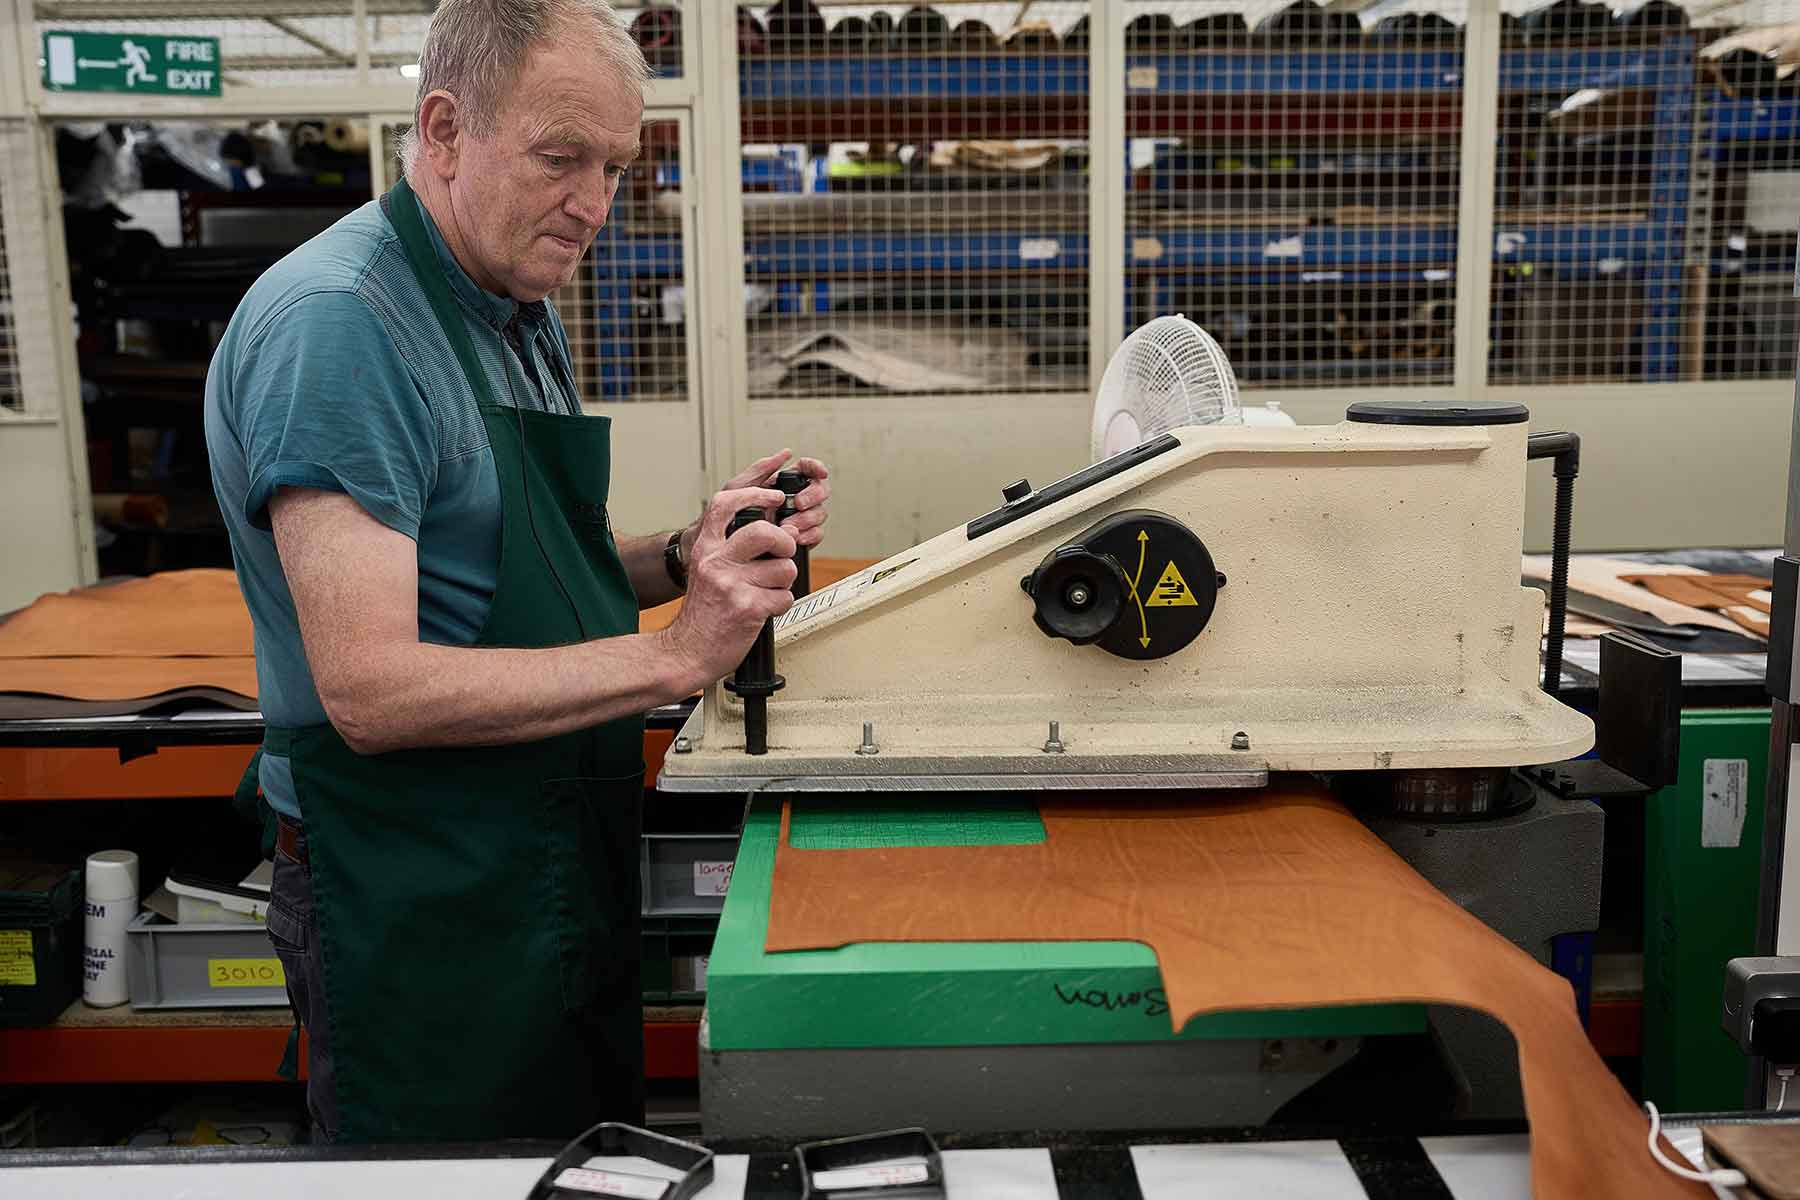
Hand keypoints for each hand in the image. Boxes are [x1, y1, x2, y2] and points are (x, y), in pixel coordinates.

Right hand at [660, 480, 797, 688]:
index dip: (754, 494)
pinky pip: (784, 597)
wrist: (686, 652)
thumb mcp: (706, 572)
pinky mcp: (748, 607)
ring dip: (783, 583)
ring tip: (765, 593)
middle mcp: (717, 562)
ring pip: (784, 568)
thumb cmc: (702, 615)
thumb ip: (733, 551)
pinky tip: (762, 611)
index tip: (773, 497)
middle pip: (764, 531)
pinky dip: (780, 606)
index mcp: (705, 549)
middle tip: (783, 554)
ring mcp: (732, 584)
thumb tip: (781, 535)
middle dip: (785, 543)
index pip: (724, 504)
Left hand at [682, 450, 830, 559]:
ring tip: (787, 525)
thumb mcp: (737, 488)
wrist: (720, 548)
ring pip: (819, 513)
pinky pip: (816, 535)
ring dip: (808, 518)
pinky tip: (795, 537)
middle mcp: (793, 501)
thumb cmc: (723, 517)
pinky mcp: (800, 540)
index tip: (820, 472)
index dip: (816, 468)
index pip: (807, 471)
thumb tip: (785, 454)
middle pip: (819, 492)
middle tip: (796, 504)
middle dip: (812, 496)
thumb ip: (760, 470)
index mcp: (781, 485)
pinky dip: (809, 536)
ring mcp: (798, 521)